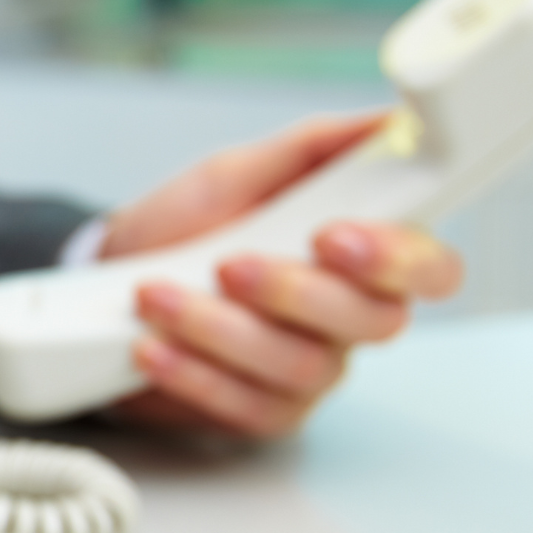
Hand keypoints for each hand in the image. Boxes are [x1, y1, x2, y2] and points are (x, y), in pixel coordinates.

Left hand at [98, 113, 462, 437]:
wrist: (103, 287)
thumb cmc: (182, 230)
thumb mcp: (237, 174)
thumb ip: (315, 148)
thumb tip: (390, 120)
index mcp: (360, 256)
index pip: (429, 267)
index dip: (396, 258)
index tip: (332, 235)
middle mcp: (348, 320)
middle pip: (372, 321)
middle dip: (294, 291)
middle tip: (229, 265)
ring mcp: (310, 372)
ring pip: (299, 364)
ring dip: (219, 328)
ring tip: (157, 298)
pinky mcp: (263, 413)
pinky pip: (246, 405)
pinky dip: (192, 373)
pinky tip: (153, 347)